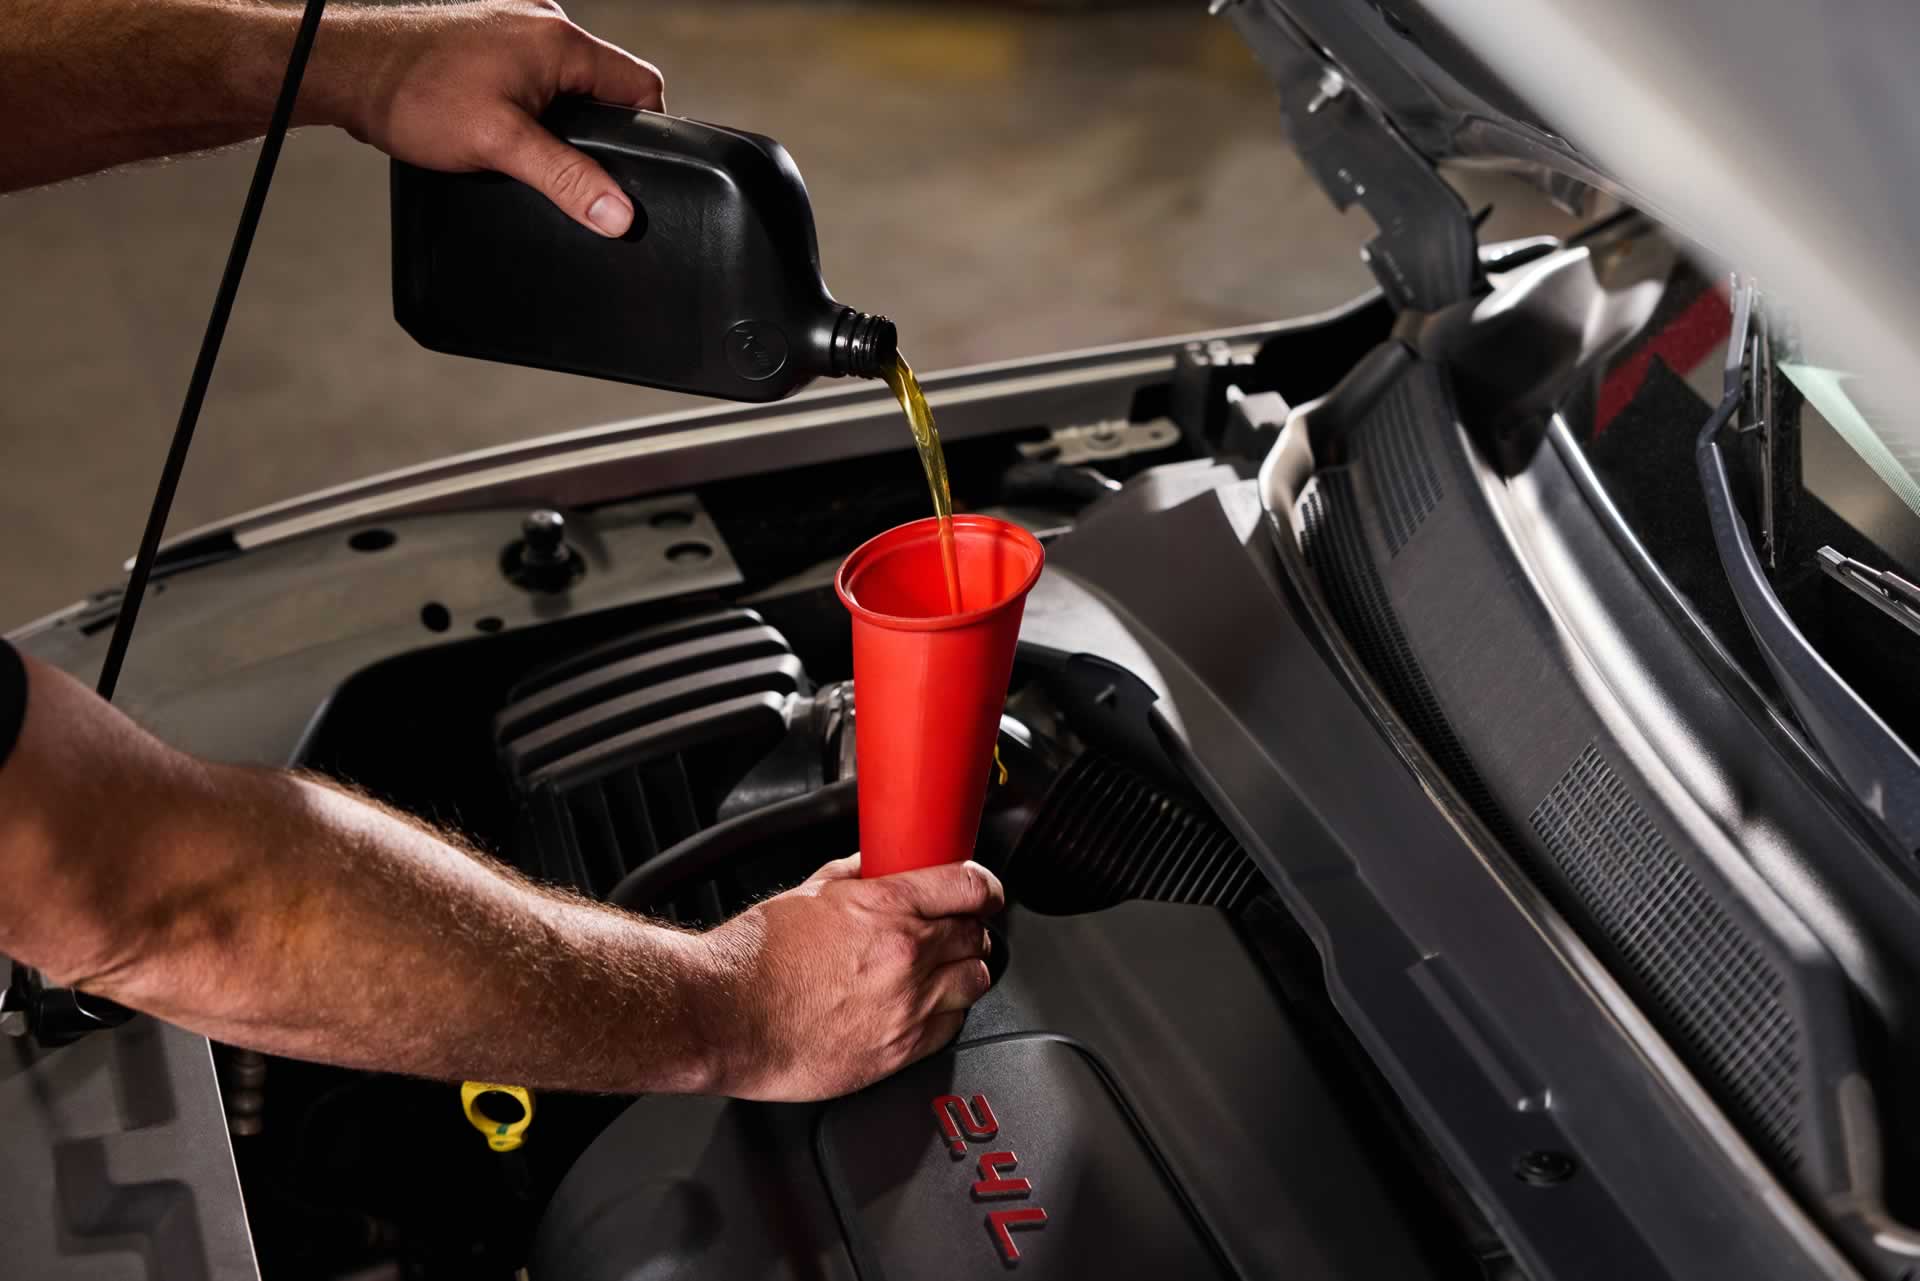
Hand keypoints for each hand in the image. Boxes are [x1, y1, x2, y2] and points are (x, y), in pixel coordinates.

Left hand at [313, 1, 663, 236]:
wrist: (345, 69)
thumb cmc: (411, 94)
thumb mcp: (501, 147)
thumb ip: (567, 180)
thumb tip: (618, 212)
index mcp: (560, 40)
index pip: (640, 85)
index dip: (644, 132)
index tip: (625, 168)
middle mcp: (542, 22)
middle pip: (604, 83)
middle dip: (593, 130)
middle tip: (562, 163)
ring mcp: (513, 24)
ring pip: (566, 80)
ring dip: (556, 116)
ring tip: (520, 143)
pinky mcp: (488, 34)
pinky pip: (532, 72)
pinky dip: (526, 101)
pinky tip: (495, 122)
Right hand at [691, 857, 1003, 1101]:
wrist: (727, 1014)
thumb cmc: (757, 957)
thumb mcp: (812, 891)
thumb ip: (859, 873)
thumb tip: (883, 862)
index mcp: (887, 908)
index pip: (970, 887)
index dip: (984, 888)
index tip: (983, 893)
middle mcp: (906, 956)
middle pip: (977, 936)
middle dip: (969, 930)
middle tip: (953, 931)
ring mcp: (907, 1007)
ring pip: (974, 982)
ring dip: (963, 971)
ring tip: (941, 969)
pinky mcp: (899, 1051)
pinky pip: (952, 1027)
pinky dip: (947, 1013)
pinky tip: (924, 1006)